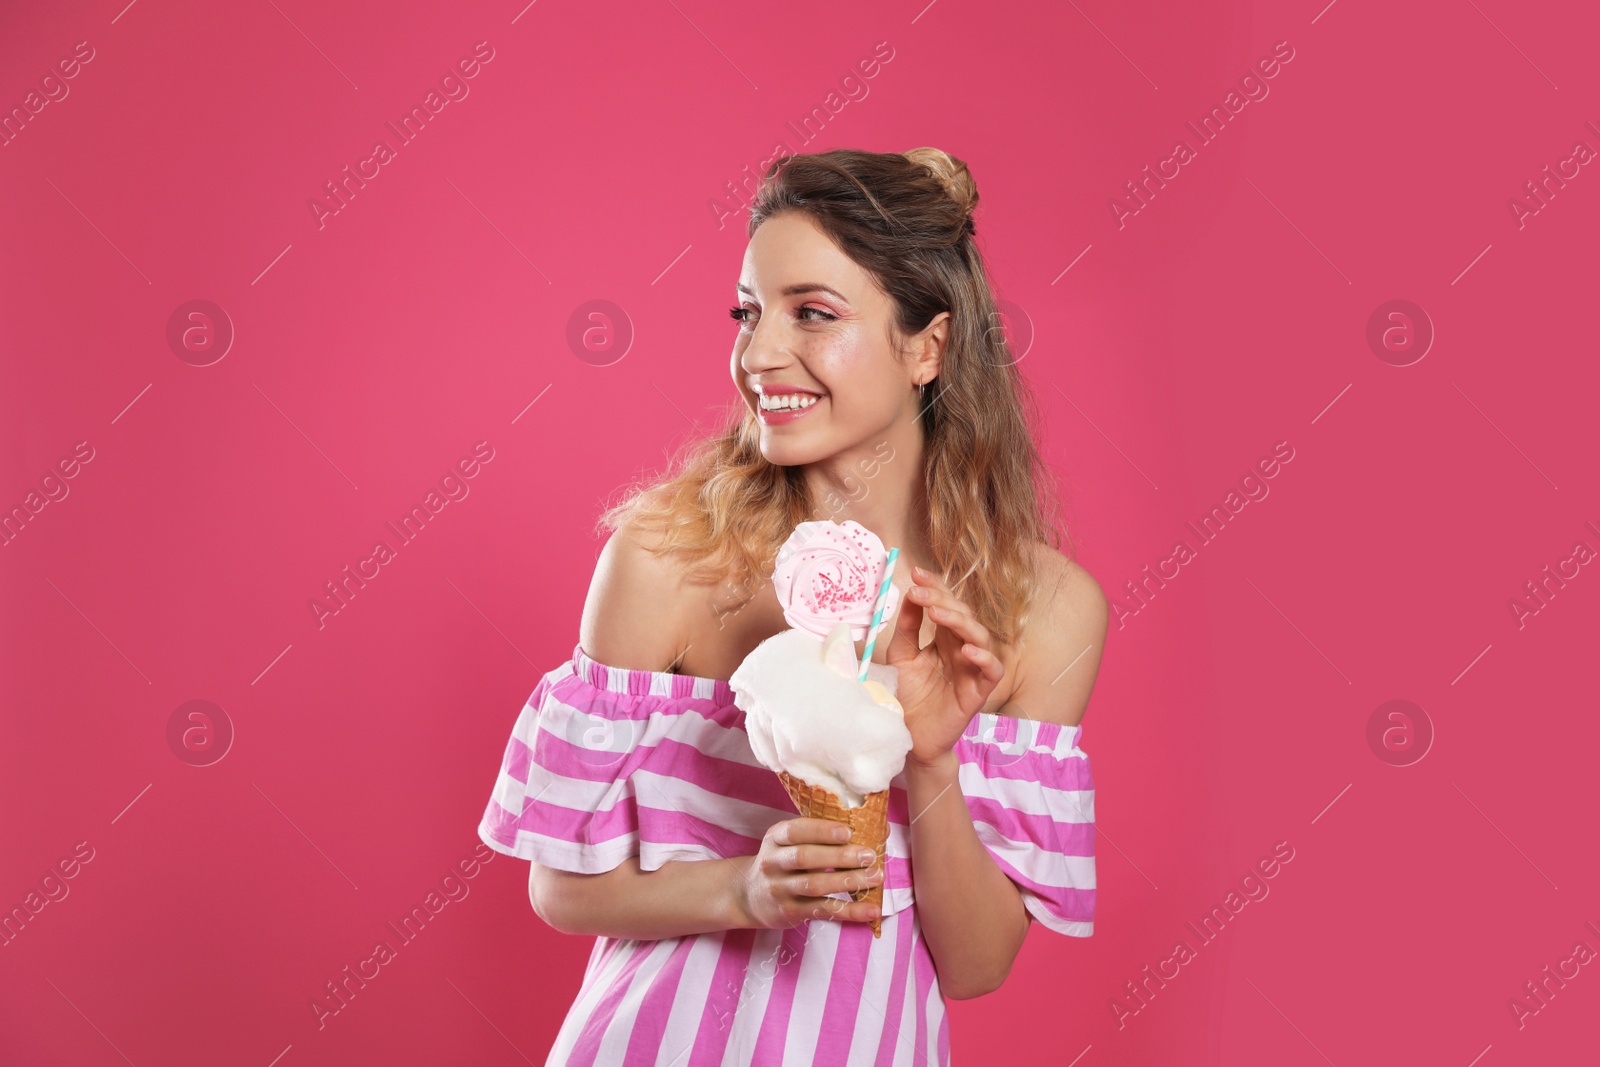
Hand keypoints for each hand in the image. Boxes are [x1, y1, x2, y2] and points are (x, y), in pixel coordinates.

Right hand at [732, 818, 883, 929]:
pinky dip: (850, 911)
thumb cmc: (784, 861)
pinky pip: (823, 911)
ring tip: (876, 877)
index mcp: (776, 838)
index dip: (822, 831)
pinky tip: (871, 910)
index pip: (796, 831)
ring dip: (848, 881)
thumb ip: (826, 835)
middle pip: (806, 857)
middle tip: (869, 855)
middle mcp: (773, 862)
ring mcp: (779, 889)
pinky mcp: (789, 912)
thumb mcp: (792, 843)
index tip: (848, 832)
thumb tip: (879, 829)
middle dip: (840, 856)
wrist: (749, 896)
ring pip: (815, 885)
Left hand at [884, 564, 1003, 764]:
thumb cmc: (908, 697)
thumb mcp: (900, 658)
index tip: (915, 573)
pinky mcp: (979, 691)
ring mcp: (972, 669)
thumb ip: (906, 629)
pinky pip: (992, 670)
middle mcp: (961, 649)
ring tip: (938, 614)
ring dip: (960, 622)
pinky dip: (983, 657)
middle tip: (919, 592)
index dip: (935, 588)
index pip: (945, 606)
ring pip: (980, 636)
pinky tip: (966, 649)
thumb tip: (908, 595)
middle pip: (962, 616)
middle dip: (942, 600)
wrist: (910, 737)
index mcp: (943, 639)